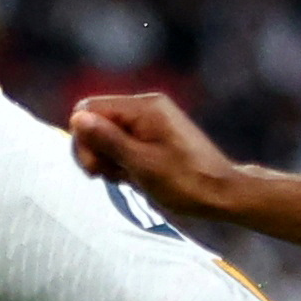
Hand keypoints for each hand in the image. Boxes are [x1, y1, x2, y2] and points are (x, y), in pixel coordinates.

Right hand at [66, 89, 245, 219]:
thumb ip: (108, 139)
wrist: (223, 193)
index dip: (83, 138)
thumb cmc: (186, 182)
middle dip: (94, 149)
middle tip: (107, 176)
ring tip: (126, 178)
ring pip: (107, 134)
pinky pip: (123, 143)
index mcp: (144, 107)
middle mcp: (147, 107)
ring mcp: (151, 121)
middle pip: (96, 120)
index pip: (90, 108)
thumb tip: (77, 117)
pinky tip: (133, 177)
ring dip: (108, 159)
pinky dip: (121, 161)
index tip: (94, 168)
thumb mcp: (142, 164)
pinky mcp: (154, 135)